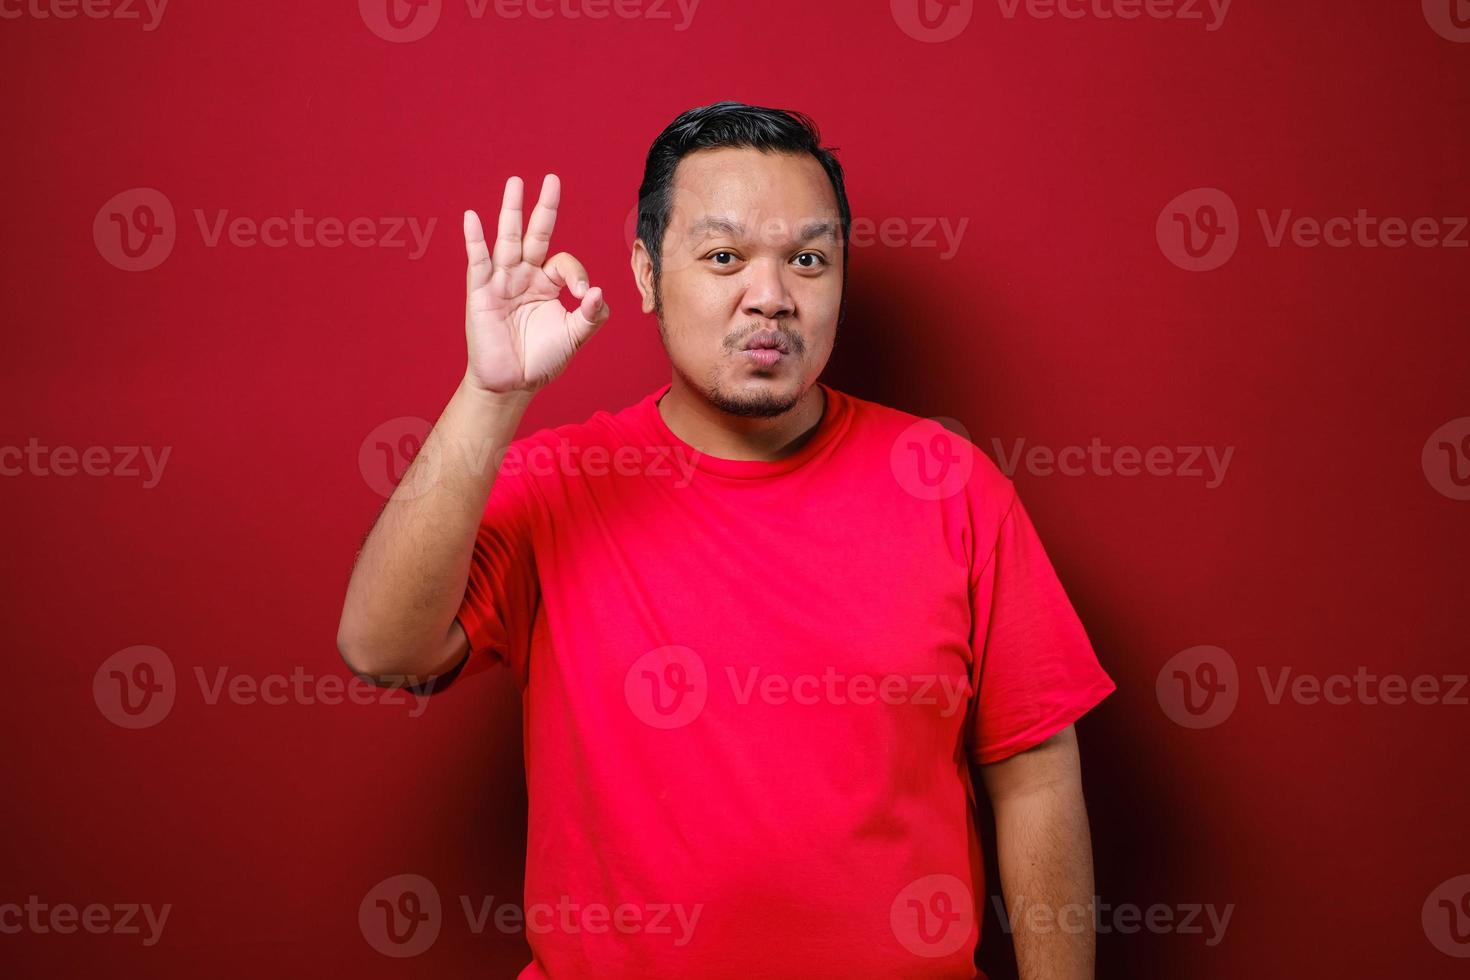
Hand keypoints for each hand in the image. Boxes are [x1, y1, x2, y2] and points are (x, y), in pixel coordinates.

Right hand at [463, 174, 610, 392]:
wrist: (512, 384)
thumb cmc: (542, 360)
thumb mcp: (574, 337)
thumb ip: (591, 316)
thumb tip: (599, 292)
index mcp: (548, 284)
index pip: (565, 263)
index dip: (577, 275)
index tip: (583, 297)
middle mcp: (525, 276)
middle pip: (536, 234)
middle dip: (544, 208)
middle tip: (552, 179)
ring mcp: (502, 281)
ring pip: (508, 239)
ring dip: (511, 211)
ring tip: (515, 183)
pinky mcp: (481, 292)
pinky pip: (478, 261)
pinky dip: (475, 239)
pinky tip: (472, 217)